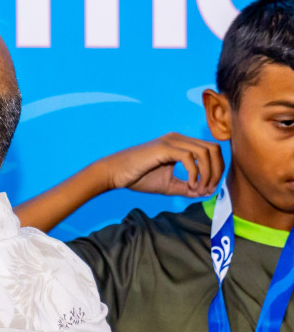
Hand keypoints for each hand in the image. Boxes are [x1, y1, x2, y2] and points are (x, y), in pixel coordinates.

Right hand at [101, 134, 223, 196]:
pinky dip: (195, 173)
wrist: (114, 174)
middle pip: (213, 148)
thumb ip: (186, 187)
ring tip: (199, 189)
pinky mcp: (164, 148)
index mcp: (181, 144)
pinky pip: (190, 158)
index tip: (208, 189)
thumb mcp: (167, 184)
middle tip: (208, 189)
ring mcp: (172, 141)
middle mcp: (179, 138)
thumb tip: (204, 192)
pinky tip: (189, 185)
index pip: (211, 150)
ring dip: (208, 173)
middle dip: (217, 171)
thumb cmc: (137, 177)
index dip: (216, 170)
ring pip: (205, 152)